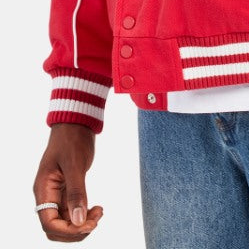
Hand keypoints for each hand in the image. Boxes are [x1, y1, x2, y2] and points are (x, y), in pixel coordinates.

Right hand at [33, 124, 102, 240]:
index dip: (68, 230)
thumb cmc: (72, 139)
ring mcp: (57, 194)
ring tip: (99, 212)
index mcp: (44, 190)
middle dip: (75, 230)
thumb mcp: (75, 164)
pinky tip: (96, 209)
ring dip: (82, 223)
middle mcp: (48, 195)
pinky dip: (84, 215)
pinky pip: (72, 211)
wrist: (77, 123)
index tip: (89, 224)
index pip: (49, 223)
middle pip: (56, 228)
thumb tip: (78, 220)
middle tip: (96, 220)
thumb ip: (76, 192)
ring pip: (65, 222)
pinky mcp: (67, 191)